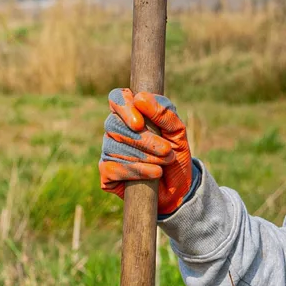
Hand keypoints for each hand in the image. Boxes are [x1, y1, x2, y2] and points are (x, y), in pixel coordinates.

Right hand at [101, 89, 196, 215]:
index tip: (139, 124)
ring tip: (164, 163)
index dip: (124, 108)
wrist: (178, 187)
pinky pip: (111, 168)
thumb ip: (164, 112)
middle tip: (167, 151)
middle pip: (115, 125)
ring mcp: (109, 150)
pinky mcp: (106, 173)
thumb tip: (140, 98)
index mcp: (131, 112)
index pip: (117, 98)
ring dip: (144, 157)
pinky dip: (136, 171)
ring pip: (114, 147)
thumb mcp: (178, 132)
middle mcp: (115, 129)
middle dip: (144, 140)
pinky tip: (154, 173)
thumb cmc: (176, 153)